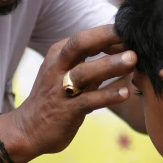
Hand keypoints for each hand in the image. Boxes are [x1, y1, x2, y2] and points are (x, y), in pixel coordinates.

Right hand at [7, 25, 136, 161]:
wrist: (28, 130)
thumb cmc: (56, 99)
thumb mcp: (71, 75)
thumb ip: (95, 65)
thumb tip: (126, 52)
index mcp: (59, 54)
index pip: (85, 37)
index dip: (109, 32)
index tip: (132, 32)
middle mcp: (57, 67)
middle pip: (80, 44)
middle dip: (106, 37)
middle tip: (132, 35)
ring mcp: (60, 89)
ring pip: (85, 72)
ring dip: (110, 65)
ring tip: (133, 60)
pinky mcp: (66, 110)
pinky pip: (89, 101)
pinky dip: (108, 95)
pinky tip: (126, 93)